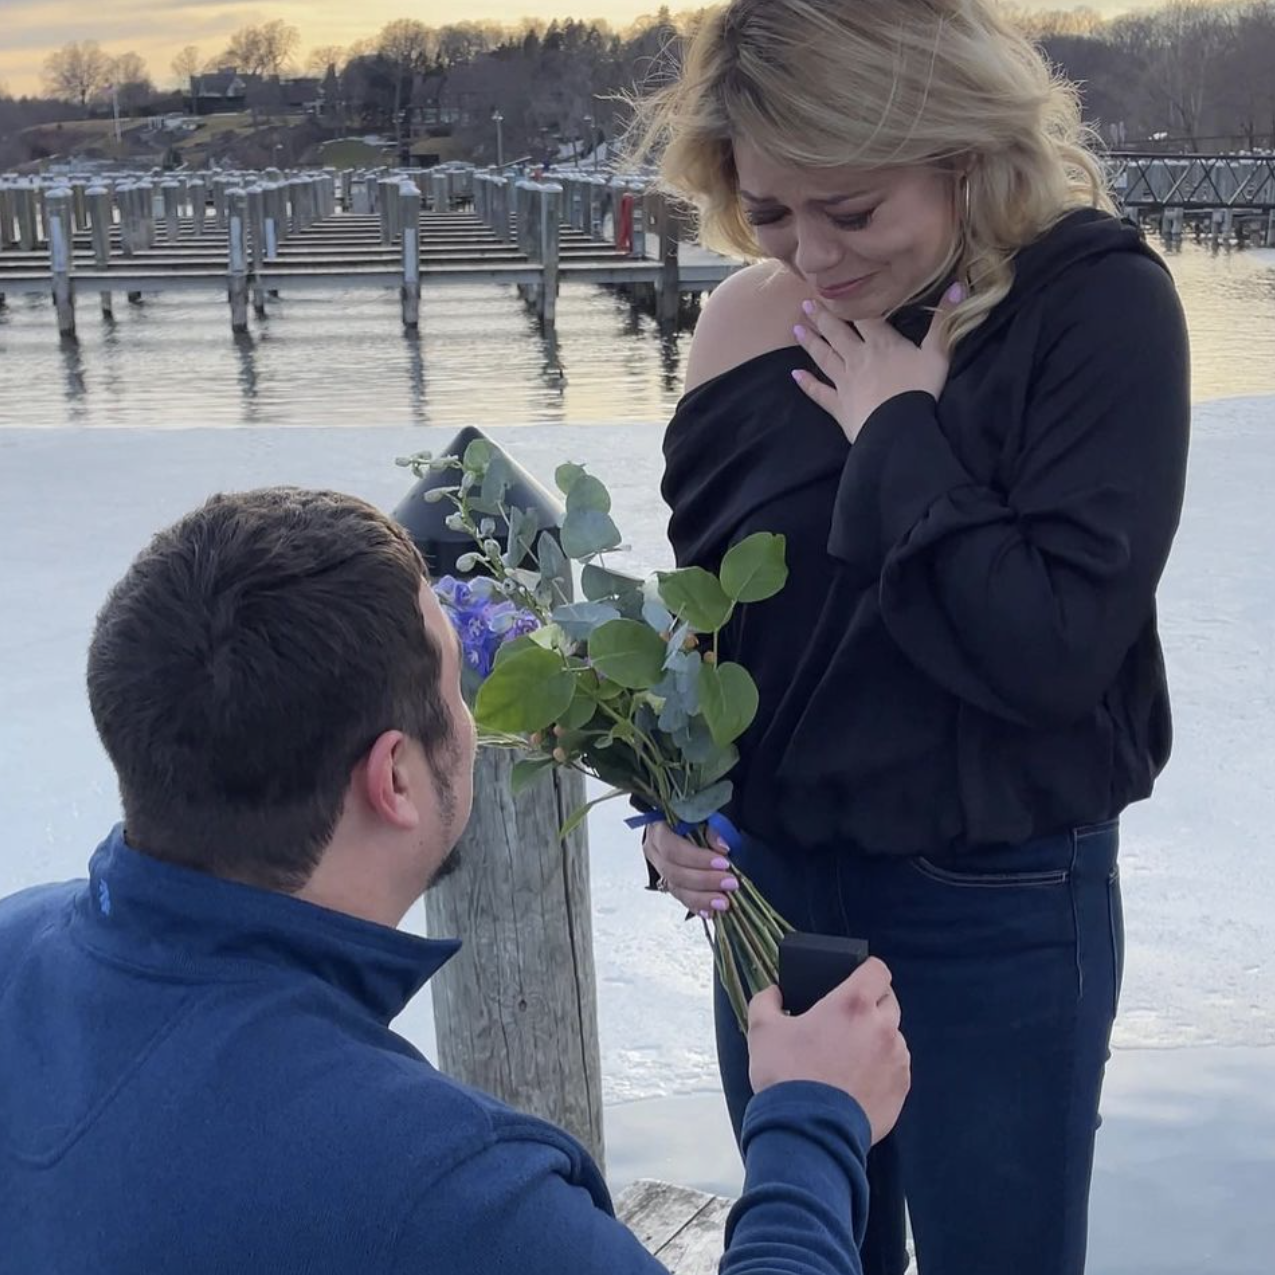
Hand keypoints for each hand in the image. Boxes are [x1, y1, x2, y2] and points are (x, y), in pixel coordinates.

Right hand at [643, 822, 738, 917]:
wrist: (691, 823)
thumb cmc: (698, 816)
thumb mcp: (706, 814)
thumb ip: (713, 828)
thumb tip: (721, 846)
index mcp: (658, 829)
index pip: (671, 848)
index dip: (696, 858)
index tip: (723, 862)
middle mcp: (655, 851)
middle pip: (673, 872)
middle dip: (704, 880)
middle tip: (730, 882)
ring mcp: (661, 869)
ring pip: (676, 889)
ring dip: (702, 898)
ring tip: (724, 902)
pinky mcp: (671, 883)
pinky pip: (681, 899)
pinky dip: (697, 906)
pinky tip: (711, 911)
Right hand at [746, 958, 910, 1144]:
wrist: (807, 1132)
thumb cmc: (786, 1076)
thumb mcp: (762, 1030)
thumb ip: (767, 1000)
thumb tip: (774, 993)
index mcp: (853, 1003)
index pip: (878, 970)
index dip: (866, 970)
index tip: (853, 980)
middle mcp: (882, 1027)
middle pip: (889, 1001)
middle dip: (871, 1004)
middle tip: (845, 1020)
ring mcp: (896, 1060)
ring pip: (894, 1036)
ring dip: (877, 1038)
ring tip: (850, 1055)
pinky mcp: (901, 1089)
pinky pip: (897, 1068)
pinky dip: (882, 1068)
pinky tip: (857, 1080)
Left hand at [791, 283, 962, 442]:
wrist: (898, 427)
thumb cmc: (920, 389)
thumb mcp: (939, 353)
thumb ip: (945, 320)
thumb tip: (959, 285)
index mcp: (881, 343)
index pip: (864, 316)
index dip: (850, 302)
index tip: (834, 290)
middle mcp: (858, 357)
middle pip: (837, 333)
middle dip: (822, 317)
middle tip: (805, 304)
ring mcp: (845, 382)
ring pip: (824, 357)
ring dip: (810, 342)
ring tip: (796, 328)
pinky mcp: (839, 405)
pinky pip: (819, 392)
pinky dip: (807, 383)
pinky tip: (794, 374)